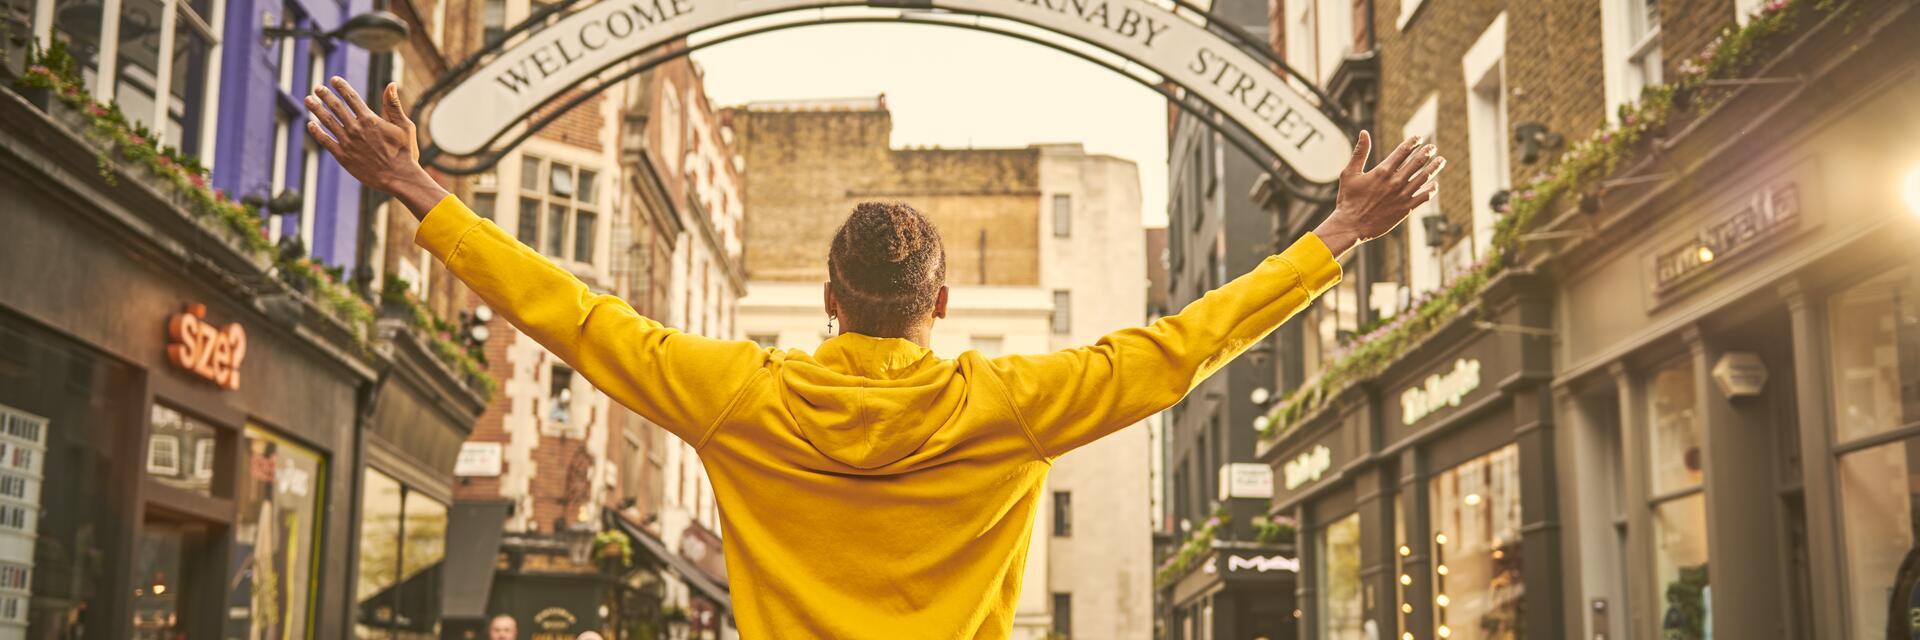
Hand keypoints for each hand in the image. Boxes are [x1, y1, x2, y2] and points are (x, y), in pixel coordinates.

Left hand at [306, 77, 447, 218]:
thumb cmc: (404, 152)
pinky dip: (317, 132)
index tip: (334, 79)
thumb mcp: (404, 126)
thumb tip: (391, 84)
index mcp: (370, 119)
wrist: (398, 177)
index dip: (341, 87)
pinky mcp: (343, 157)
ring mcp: (348, 143)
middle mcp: (356, 129)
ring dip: (316, 109)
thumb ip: (394, 105)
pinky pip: (326, 141)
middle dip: (325, 95)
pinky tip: (310, 124)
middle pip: (336, 107)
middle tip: (317, 88)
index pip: (351, 98)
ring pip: (327, 122)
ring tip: (308, 100)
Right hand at [1313, 131, 1444, 257]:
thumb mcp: (1349, 173)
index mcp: (1382, 171)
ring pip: (1424, 177)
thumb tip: (1364, 132)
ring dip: (1434, 167)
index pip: (1402, 151)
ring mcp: (1402, 195)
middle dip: (1427, 152)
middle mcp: (1395, 182)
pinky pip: (1424, 197)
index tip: (1418, 138)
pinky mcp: (1406, 209)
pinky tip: (1435, 184)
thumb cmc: (1348, 199)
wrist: (1351, 225)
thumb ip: (1359, 152)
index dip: (1412, 142)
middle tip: (1433, 147)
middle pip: (1417, 162)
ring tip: (1441, 160)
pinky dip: (1431, 189)